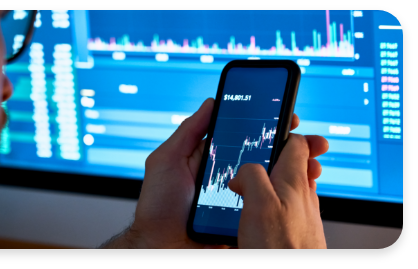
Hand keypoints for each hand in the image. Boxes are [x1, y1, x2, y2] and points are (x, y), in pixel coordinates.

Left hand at [100, 98, 305, 248]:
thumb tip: (211, 103)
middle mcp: (230, 177)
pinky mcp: (245, 220)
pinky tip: (303, 191)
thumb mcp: (167, 161)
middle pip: (267, 158)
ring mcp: (240, 199)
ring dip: (298, 172)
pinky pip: (270, 208)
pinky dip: (289, 201)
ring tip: (313, 166)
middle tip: (313, 143)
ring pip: (274, 183)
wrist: (161, 248)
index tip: (290, 119)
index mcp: (214, 160)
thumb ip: (189, 132)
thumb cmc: (158, 207)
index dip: (269, 127)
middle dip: (293, 148)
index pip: (247, 138)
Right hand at [228, 133, 328, 248]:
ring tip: (254, 185)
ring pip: (290, 187)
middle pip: (295, 164)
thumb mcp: (258, 204)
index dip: (286, 132)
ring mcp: (302, 215)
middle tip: (260, 157)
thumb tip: (244, 170)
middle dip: (278, 157)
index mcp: (294, 181)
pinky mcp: (297, 231)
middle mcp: (302, 196)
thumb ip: (251, 176)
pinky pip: (286, 207)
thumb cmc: (279, 248)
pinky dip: (274, 202)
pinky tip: (260, 212)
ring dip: (273, 181)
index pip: (298, 143)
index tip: (277, 127)